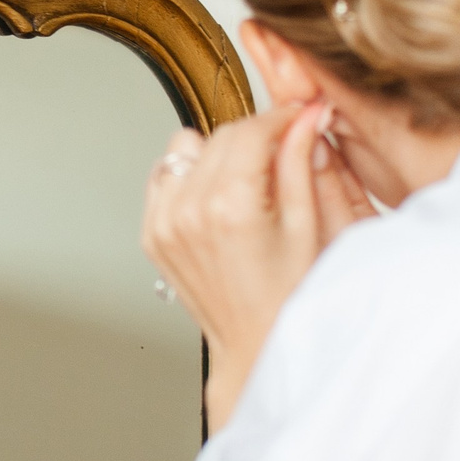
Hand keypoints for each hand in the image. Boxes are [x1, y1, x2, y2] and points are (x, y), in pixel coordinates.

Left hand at [141, 99, 374, 431]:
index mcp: (231, 206)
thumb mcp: (307, 225)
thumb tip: (308, 116)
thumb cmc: (288, 297)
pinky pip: (164, 177)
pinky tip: (218, 197)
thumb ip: (301, 163)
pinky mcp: (151, 232)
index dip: (280, 118)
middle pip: (220, 134)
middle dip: (254, 134)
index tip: (298, 117)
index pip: (252, 130)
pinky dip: (189, 176)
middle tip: (282, 147)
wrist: (253, 344)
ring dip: (217, 152)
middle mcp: (188, 210)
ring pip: (186, 148)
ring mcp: (163, 221)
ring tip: (247, 180)